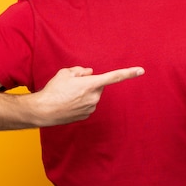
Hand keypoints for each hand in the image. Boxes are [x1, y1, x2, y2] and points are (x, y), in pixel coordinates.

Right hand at [27, 66, 144, 126]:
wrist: (43, 111)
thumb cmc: (53, 90)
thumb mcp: (65, 73)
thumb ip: (80, 70)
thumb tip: (89, 73)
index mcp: (91, 84)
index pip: (114, 77)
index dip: (129, 73)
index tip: (141, 70)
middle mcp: (94, 97)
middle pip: (98, 85)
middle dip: (89, 83)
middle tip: (73, 84)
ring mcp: (91, 107)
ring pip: (92, 95)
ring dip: (84, 93)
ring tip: (67, 95)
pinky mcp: (86, 115)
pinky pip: (87, 104)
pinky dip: (80, 102)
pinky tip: (68, 103)